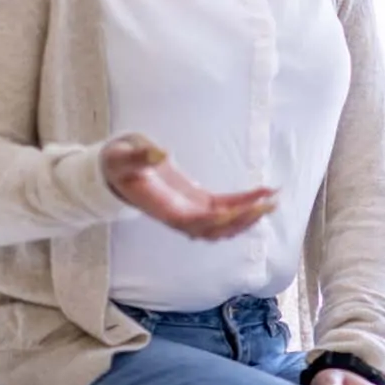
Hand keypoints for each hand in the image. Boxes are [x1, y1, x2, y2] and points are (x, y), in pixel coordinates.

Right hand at [101, 134, 276, 240]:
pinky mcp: (196, 201)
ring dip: (247, 218)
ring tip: (271, 201)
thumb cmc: (117, 162)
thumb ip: (139, 156)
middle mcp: (177, 215)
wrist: (114, 170)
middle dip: (240, 221)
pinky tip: (262, 192)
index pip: (190, 221)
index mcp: (160, 207)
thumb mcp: (122, 155)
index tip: (236, 210)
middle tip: (266, 205)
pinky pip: (223, 208)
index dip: (214, 219)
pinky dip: (243, 204)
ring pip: (221, 225)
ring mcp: (188, 210)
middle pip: (212, 230)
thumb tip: (161, 154)